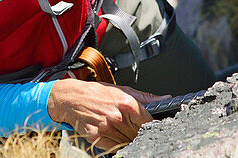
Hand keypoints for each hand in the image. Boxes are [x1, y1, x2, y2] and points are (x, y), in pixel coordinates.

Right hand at [47, 78, 164, 151]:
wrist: (72, 98)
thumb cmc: (97, 93)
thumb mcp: (123, 90)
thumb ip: (145, 97)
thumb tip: (165, 99)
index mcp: (127, 103)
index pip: (148, 121)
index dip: (150, 124)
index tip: (149, 126)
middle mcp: (118, 117)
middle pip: (138, 133)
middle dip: (137, 131)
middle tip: (130, 126)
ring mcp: (107, 128)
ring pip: (127, 141)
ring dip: (126, 138)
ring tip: (120, 129)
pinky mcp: (96, 137)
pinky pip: (114, 147)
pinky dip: (116, 143)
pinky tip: (112, 134)